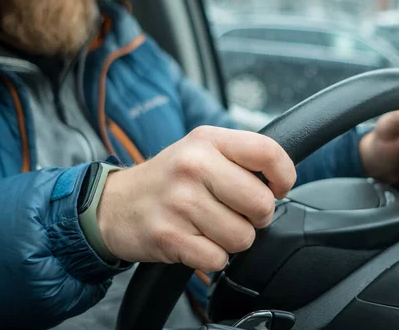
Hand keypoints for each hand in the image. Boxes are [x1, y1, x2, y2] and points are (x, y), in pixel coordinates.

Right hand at [96, 126, 295, 272]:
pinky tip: (195, 240)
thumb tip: (281, 181)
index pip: (268, 152)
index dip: (284, 176)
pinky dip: (212, 257)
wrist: (115, 204)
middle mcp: (193, 165)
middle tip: (234, 211)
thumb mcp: (200, 150)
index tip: (277, 188)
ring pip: (243, 237)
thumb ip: (240, 158)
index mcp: (207, 140)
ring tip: (209, 225)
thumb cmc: (169, 179)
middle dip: (256, 217)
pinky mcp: (168, 235)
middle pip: (262, 204)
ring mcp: (179, 201)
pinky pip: (218, 259)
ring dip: (232, 238)